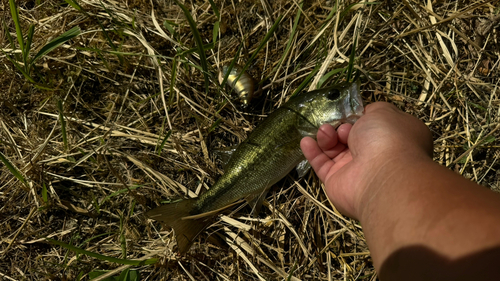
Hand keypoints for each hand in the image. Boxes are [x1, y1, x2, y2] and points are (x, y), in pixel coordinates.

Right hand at [300, 102, 432, 218]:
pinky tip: (305, 141)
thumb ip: (372, 110)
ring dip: (326, 136)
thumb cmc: (385, 138)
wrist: (379, 175)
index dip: (359, 117)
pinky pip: (321, 164)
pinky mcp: (335, 181)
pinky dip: (312, 152)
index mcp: (389, 138)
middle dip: (340, 127)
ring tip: (324, 131)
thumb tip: (366, 113)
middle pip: (349, 136)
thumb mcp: (383, 112)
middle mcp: (373, 154)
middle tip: (339, 125)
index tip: (350, 113)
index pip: (370, 126)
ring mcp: (354, 169)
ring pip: (334, 149)